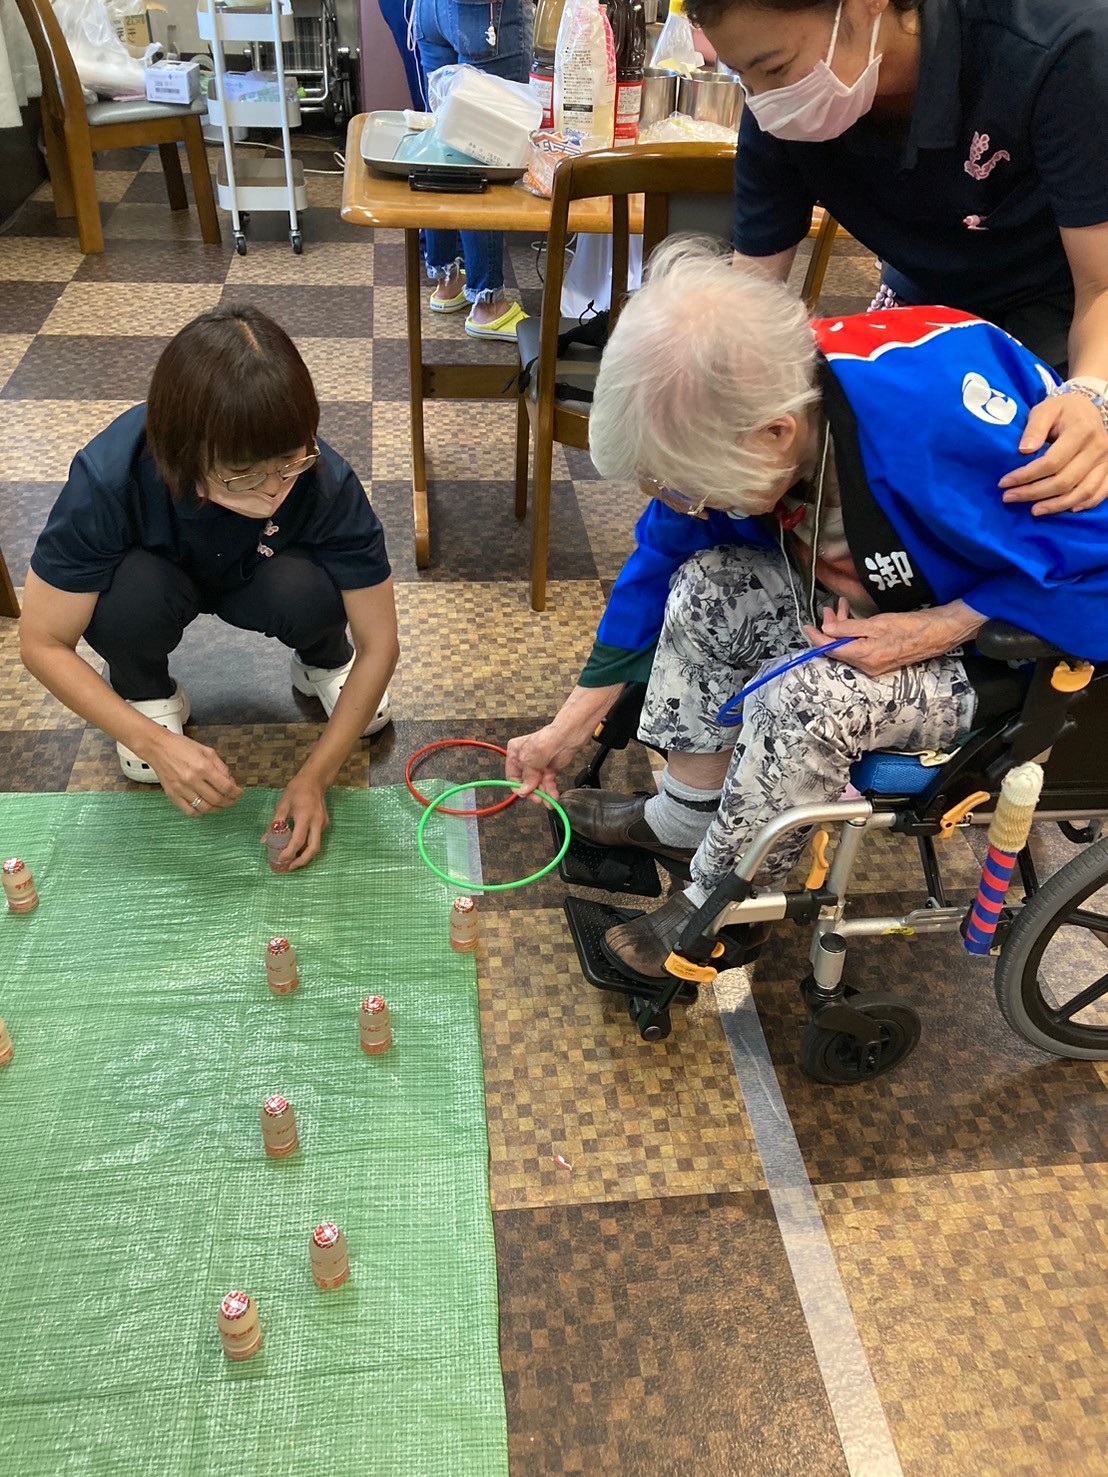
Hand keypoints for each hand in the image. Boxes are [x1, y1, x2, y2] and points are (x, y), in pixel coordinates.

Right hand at [148, 730, 243, 817]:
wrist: (158, 748)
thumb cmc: (181, 747)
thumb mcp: (207, 751)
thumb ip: (221, 767)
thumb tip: (231, 781)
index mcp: (203, 767)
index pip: (226, 787)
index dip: (236, 793)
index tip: (239, 793)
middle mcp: (192, 780)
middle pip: (217, 799)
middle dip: (229, 802)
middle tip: (233, 800)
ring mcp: (182, 789)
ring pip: (204, 807)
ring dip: (217, 809)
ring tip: (221, 805)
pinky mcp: (173, 795)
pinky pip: (189, 811)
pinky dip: (200, 812)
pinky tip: (205, 808)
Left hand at [263, 774, 329, 870]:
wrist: (315, 780)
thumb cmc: (296, 790)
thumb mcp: (282, 805)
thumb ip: (274, 824)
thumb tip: (265, 841)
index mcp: (305, 816)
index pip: (299, 840)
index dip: (289, 853)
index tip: (280, 860)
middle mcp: (317, 822)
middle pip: (313, 849)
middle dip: (301, 861)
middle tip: (288, 867)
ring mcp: (323, 824)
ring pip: (316, 846)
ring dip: (304, 856)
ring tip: (291, 861)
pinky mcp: (324, 824)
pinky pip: (315, 839)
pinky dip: (306, 846)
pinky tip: (296, 848)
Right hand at [505, 723, 585, 803]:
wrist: (565, 738)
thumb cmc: (545, 741)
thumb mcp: (530, 761)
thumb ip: (527, 778)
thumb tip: (524, 790)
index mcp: (515, 753)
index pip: (512, 776)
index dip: (518, 786)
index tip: (524, 794)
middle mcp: (525, 760)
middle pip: (525, 782)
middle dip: (532, 792)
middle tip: (537, 799)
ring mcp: (538, 765)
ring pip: (537, 785)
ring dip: (543, 794)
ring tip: (547, 800)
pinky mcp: (549, 769)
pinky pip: (547, 784)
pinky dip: (550, 791)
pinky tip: (553, 796)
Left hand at [805, 598, 982, 677]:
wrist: (938, 634)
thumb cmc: (910, 626)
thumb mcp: (876, 623)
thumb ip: (849, 629)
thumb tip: (826, 631)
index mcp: (864, 657)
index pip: (831, 650)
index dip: (816, 638)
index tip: (807, 626)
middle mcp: (867, 666)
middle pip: (839, 649)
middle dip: (830, 628)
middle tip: (830, 609)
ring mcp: (874, 665)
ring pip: (849, 647)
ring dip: (842, 628)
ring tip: (841, 608)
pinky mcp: (881, 660)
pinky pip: (860, 648)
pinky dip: (853, 633)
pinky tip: (854, 619)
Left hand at [1000, 393, 1107, 513]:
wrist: (1088, 409)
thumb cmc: (1062, 410)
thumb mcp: (1045, 410)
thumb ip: (1034, 428)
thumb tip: (1024, 451)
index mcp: (1081, 431)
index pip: (1051, 462)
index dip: (1026, 476)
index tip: (1004, 483)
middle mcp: (1098, 447)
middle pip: (1064, 480)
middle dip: (1034, 493)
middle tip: (1009, 498)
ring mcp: (1106, 460)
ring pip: (1083, 492)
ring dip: (1056, 505)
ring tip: (1034, 511)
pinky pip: (1100, 493)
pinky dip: (1085, 504)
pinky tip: (1067, 510)